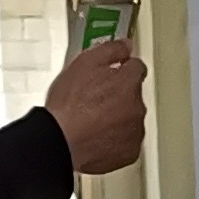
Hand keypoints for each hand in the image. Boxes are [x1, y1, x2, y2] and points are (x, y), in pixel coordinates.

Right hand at [40, 38, 147, 174]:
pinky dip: (115, 140)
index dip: (122, 68)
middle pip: (133, 95)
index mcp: (128, 82)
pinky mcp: (129, 153)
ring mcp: (135, 131)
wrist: (61, 141)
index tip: (114, 71)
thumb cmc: (69, 105)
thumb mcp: (84, 63)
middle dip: (118, 95)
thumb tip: (125, 45)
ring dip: (118, 118)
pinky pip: (126, 142)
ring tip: (92, 120)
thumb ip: (110, 49)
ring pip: (131, 119)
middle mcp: (137, 106)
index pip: (137, 67)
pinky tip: (96, 136)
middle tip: (93, 99)